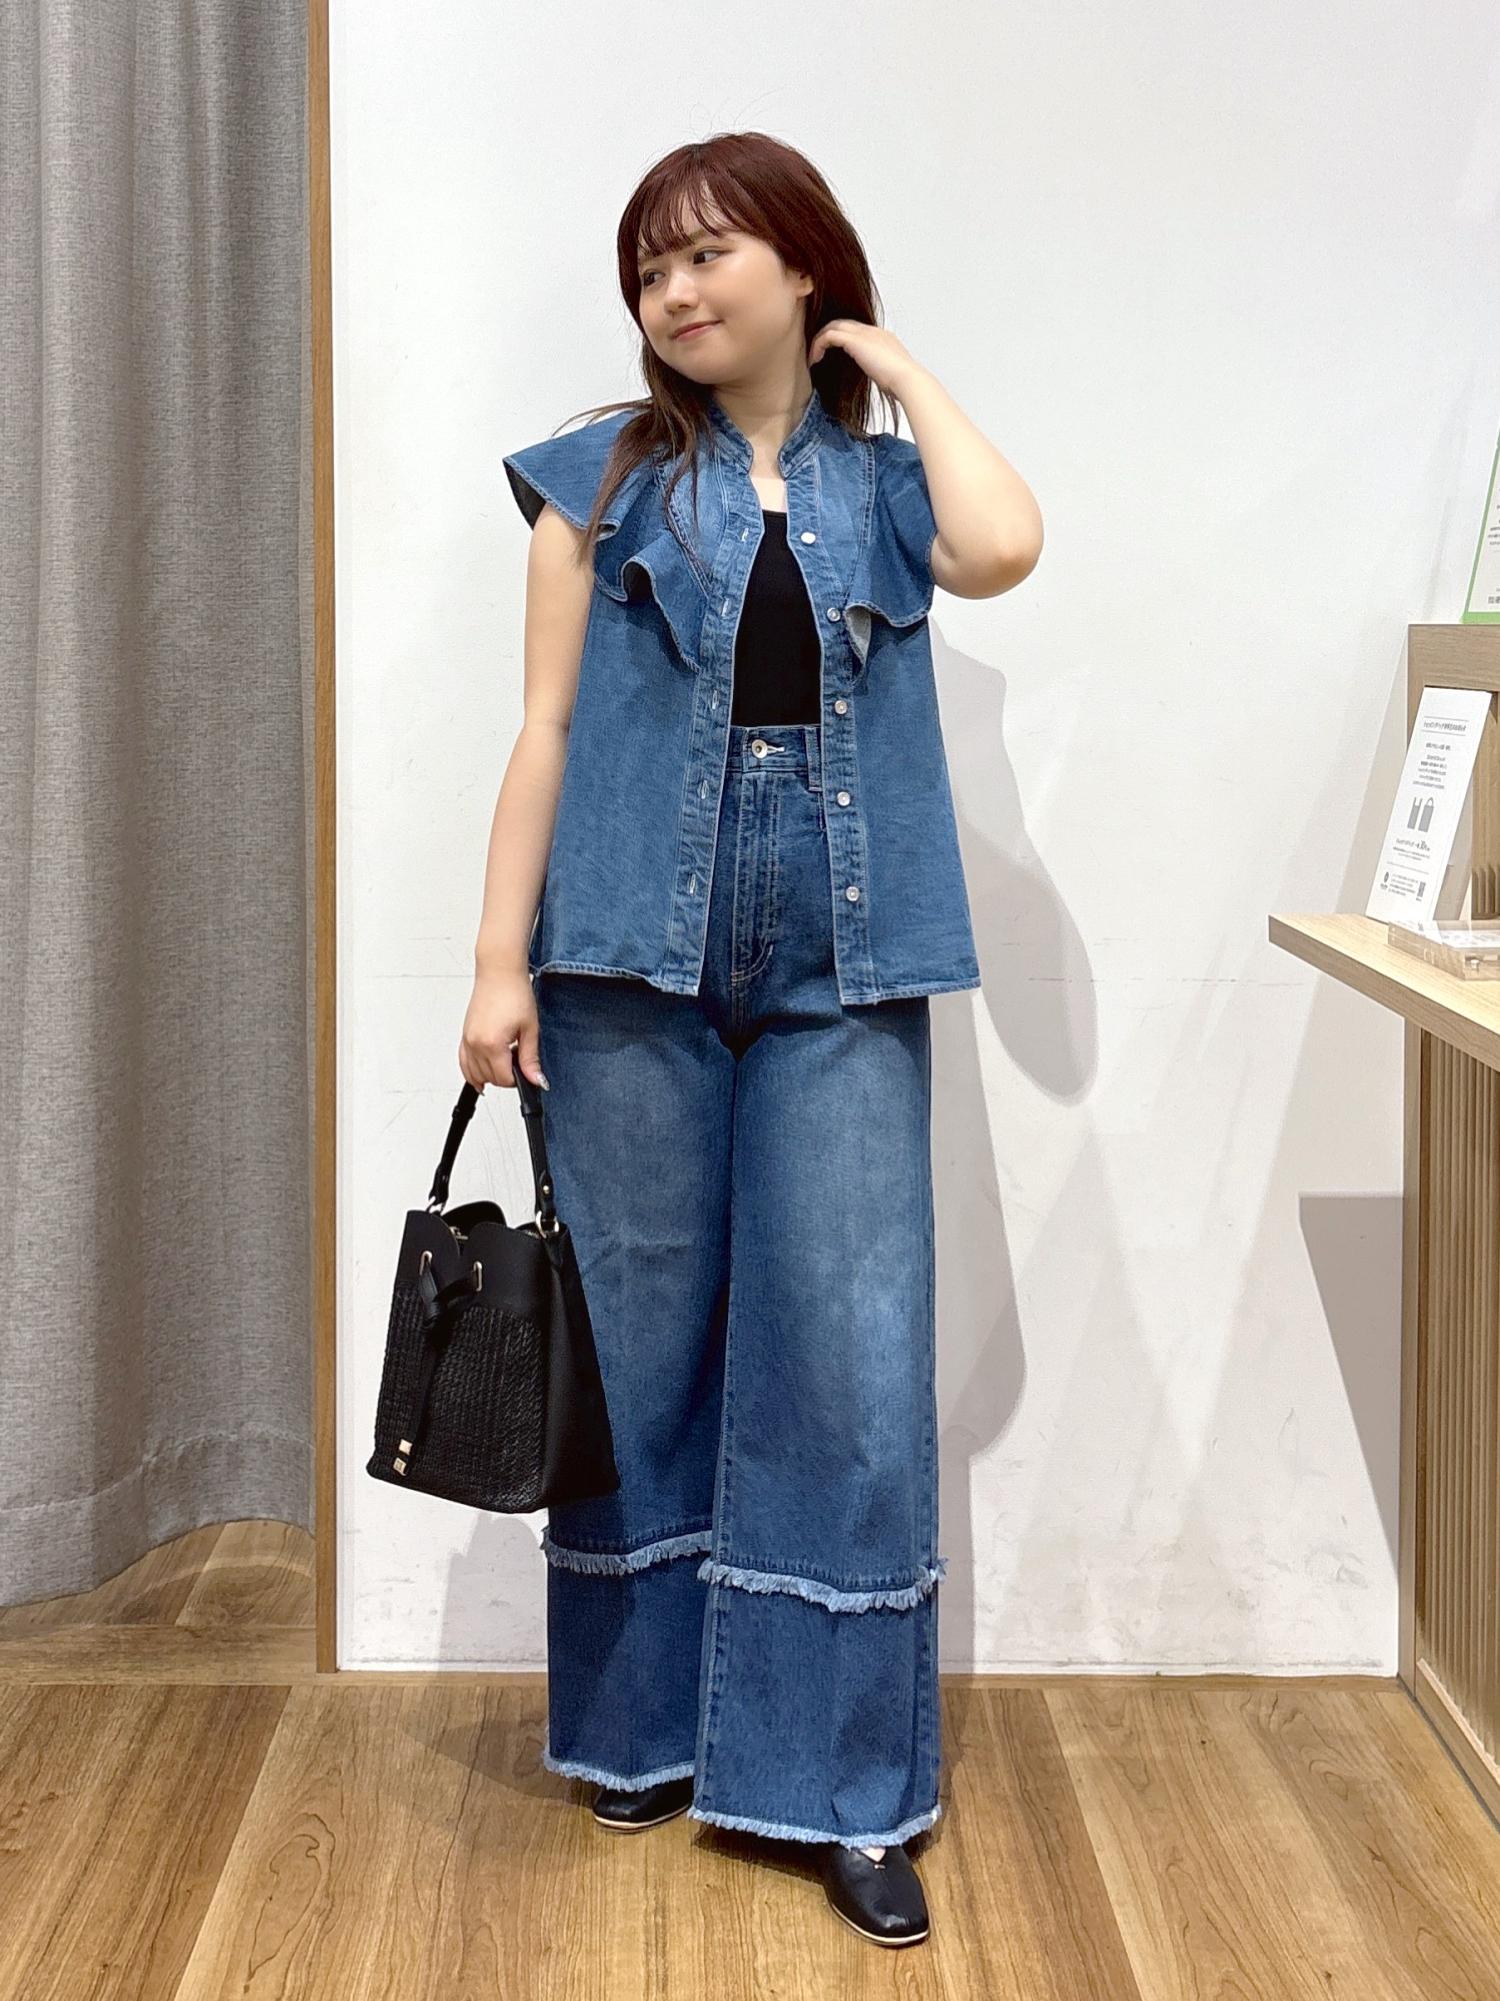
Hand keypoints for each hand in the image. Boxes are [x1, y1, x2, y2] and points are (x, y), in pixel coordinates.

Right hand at [459, 965, 547, 1092]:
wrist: (499, 972)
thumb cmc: (514, 993)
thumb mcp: (529, 1029)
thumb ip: (530, 1058)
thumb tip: (536, 1079)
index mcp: (492, 1043)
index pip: (503, 1078)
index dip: (518, 1079)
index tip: (527, 1070)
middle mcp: (475, 1043)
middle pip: (489, 1078)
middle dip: (505, 1075)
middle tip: (519, 1060)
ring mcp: (467, 1040)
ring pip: (474, 1074)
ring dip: (490, 1075)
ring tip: (505, 1062)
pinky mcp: (464, 1035)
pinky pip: (463, 1062)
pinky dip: (471, 1072)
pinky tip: (480, 1076)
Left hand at [808, 320, 925, 400]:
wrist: (906, 379)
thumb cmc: (901, 383)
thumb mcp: (889, 375)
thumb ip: (881, 372)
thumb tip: (880, 381)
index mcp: (883, 338)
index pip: (857, 330)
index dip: (842, 339)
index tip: (832, 354)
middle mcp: (873, 331)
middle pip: (843, 323)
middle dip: (828, 335)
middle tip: (817, 352)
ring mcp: (864, 333)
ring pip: (833, 326)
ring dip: (819, 341)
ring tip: (813, 358)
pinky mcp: (855, 340)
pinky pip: (829, 335)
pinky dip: (818, 345)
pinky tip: (814, 360)